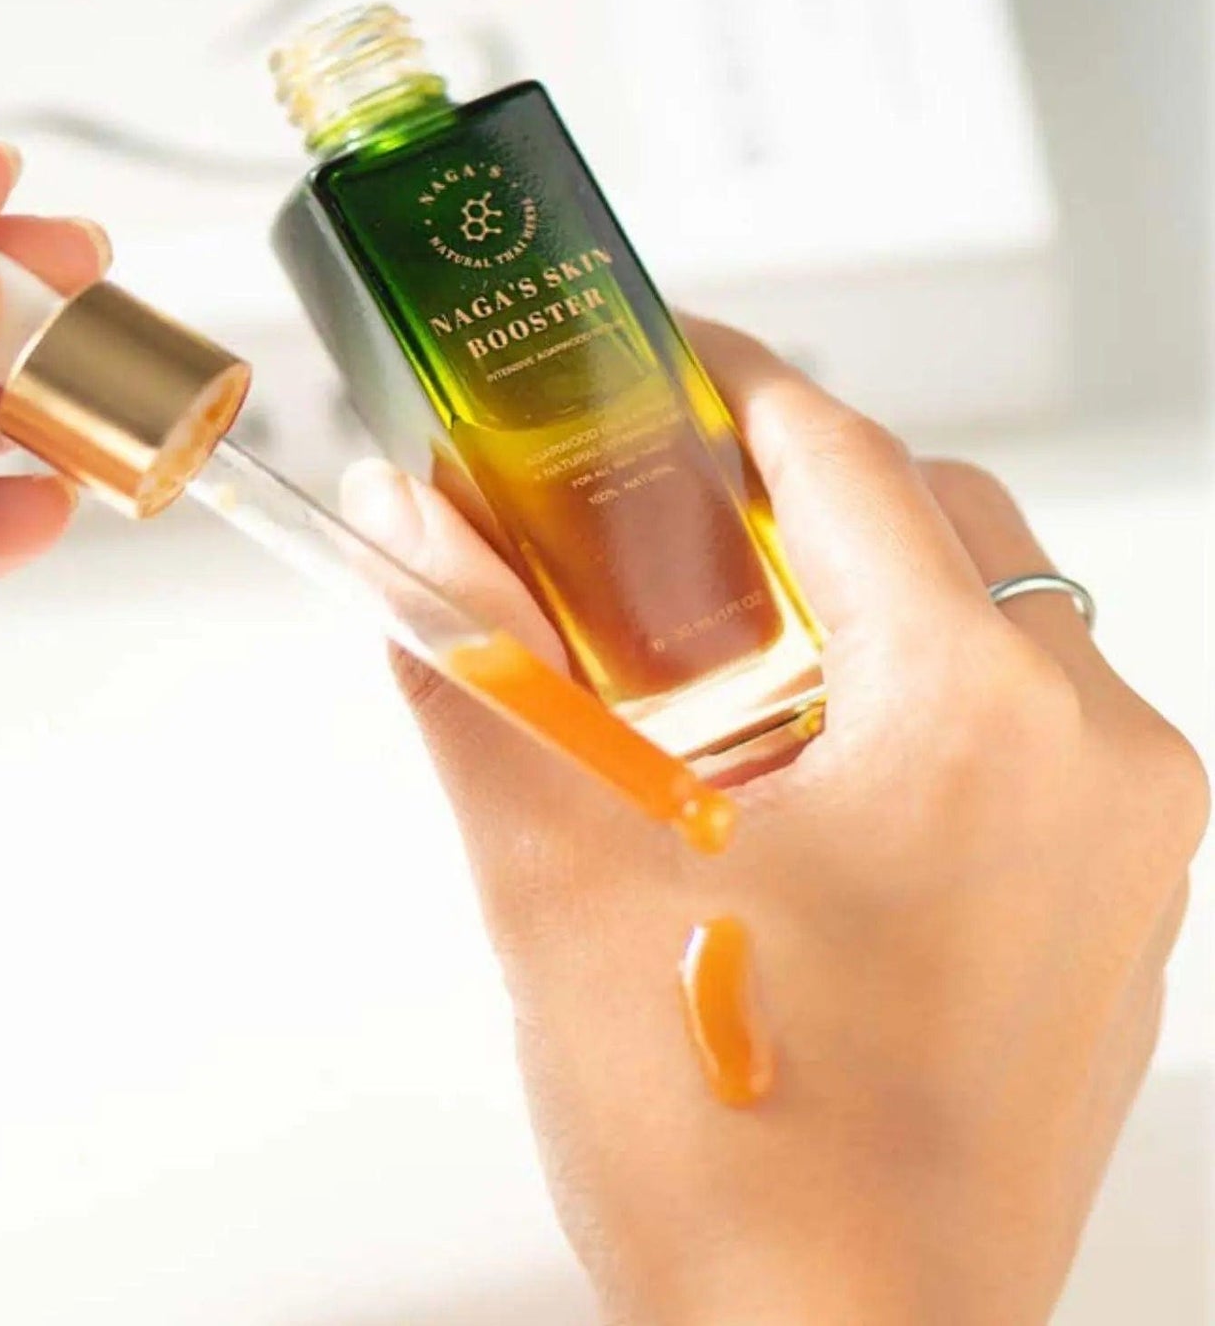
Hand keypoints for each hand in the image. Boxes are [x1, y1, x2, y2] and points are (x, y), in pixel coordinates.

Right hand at [340, 319, 1208, 1325]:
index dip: (729, 386)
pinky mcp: (1110, 902)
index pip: (843, 456)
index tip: (649, 365)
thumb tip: (406, 537)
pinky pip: (1015, 723)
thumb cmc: (735, 1165)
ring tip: (705, 646)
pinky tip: (787, 764)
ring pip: (983, 617)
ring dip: (847, 594)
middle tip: (650, 518)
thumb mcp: (564, 878)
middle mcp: (1093, 752)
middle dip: (782, 495)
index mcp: (977, 716)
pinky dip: (902, 693)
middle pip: (930, 519)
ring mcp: (1124, 833)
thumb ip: (474, 676)